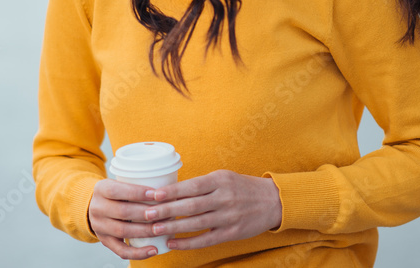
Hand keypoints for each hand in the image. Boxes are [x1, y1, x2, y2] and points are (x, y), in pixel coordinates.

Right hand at [87, 179, 162, 259]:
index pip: (116, 190)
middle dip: (145, 213)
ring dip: (145, 231)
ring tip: (161, 229)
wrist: (97, 207)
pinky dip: (139, 253)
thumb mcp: (119, 183)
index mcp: (101, 189)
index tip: (156, 194)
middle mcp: (97, 208)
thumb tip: (166, 187)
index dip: (137, 192)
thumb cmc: (117, 193)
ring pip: (123, 231)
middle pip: (122, 212)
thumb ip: (136, 183)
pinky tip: (154, 250)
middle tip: (164, 213)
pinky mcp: (105, 241)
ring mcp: (99, 227)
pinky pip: (122, 251)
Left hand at [143, 170, 282, 250]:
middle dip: (167, 210)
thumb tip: (171, 191)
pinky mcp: (232, 233)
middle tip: (147, 214)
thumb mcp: (223, 177)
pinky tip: (173, 243)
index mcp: (220, 180)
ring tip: (155, 229)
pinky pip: (206, 239)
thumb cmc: (242, 187)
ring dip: (173, 228)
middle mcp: (224, 197)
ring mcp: (228, 216)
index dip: (172, 191)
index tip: (154, 195)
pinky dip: (188, 243)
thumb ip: (202, 184)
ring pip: (196, 224)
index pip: (192, 185)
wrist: (272, 201)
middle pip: (191, 206)